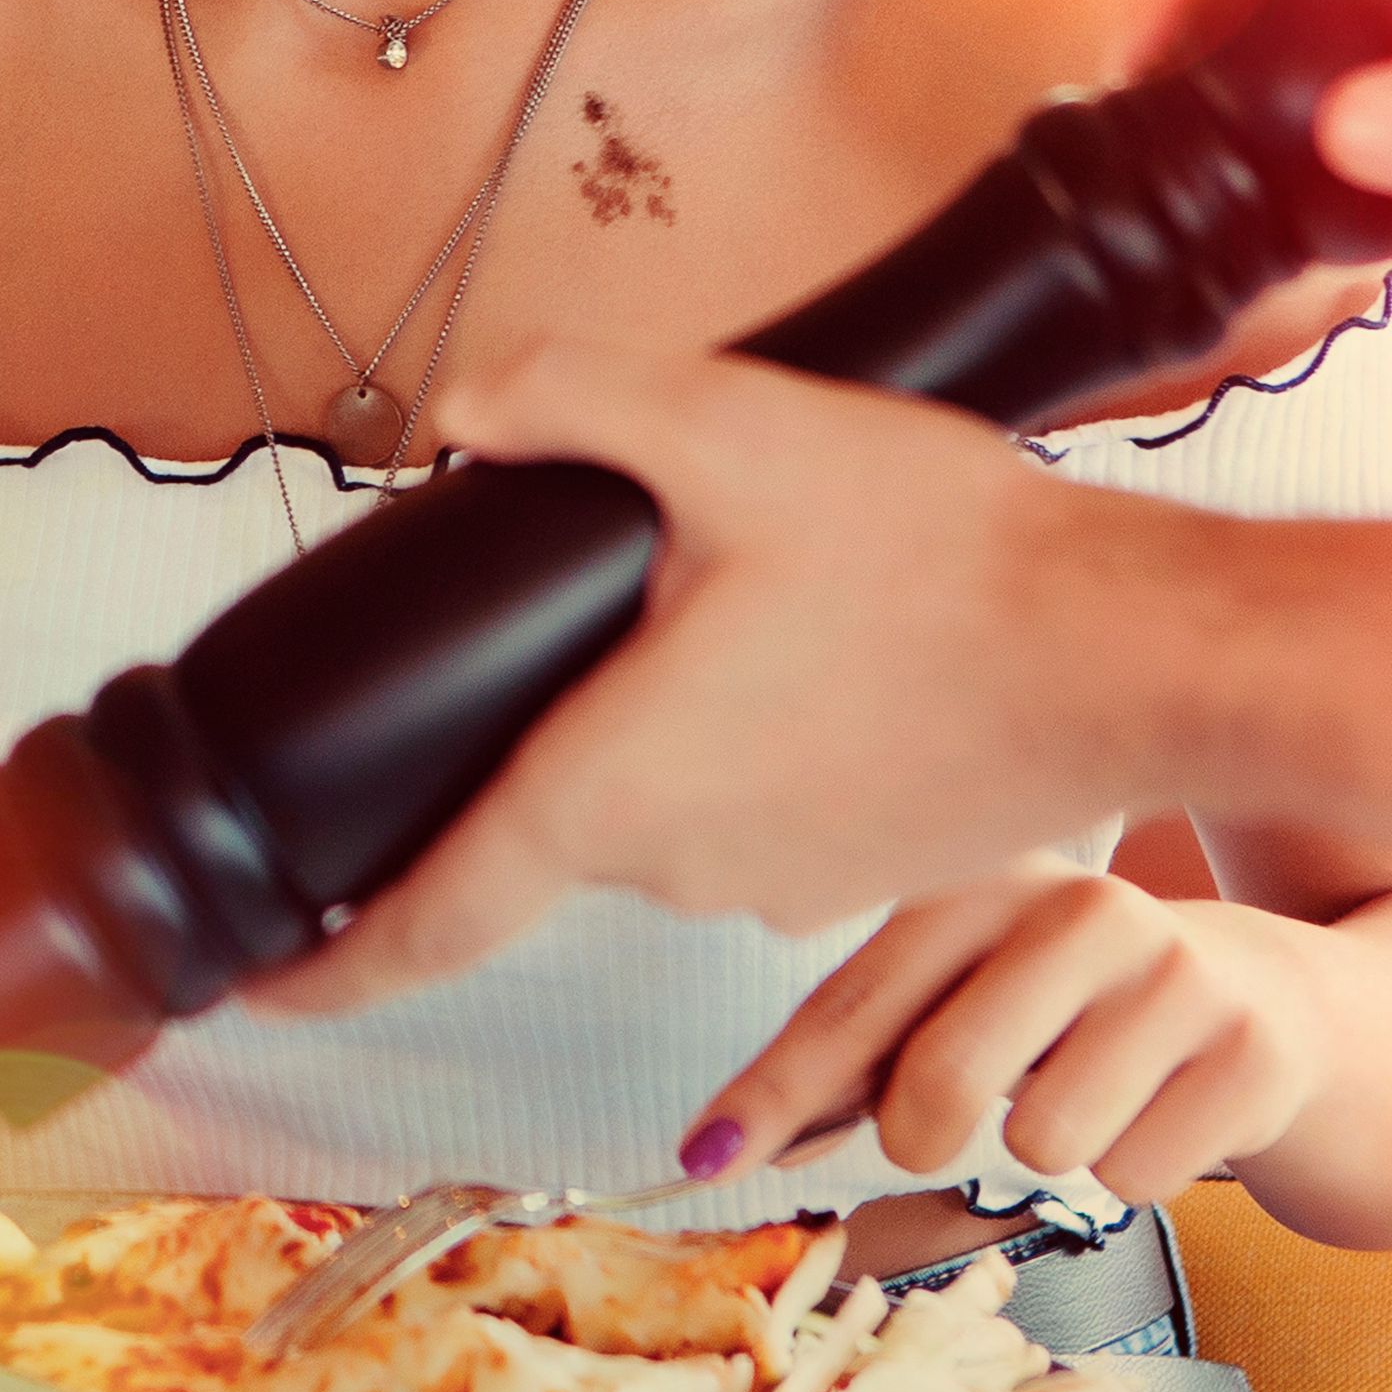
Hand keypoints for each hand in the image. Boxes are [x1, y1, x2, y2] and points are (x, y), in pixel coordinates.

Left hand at [251, 342, 1185, 1019]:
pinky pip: (755, 812)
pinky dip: (752, 742)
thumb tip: (463, 408)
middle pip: (553, 817)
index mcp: (613, 788)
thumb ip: (575, 400)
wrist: (1136, 650)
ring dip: (665, 725)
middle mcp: (681, 870)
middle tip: (598, 613)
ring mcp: (778, 889)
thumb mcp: (731, 426)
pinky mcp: (859, 874)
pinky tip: (817, 647)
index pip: (428, 917)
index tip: (255, 991)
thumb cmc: (941, 552)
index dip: (328, 966)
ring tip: (743, 602)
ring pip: (662, 806)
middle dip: (543, 734)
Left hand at [679, 858, 1325, 1209]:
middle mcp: (1077, 907)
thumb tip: (725, 1145)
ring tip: (1088, 1092)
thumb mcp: (968, 997)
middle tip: (935, 1130)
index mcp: (982, 883)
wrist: (1272, 999)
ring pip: (1047, 1140)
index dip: (774, 1090)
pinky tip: (1164, 1107)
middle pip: (941, 1079)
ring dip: (1052, 1149)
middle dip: (919, 1137)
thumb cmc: (1080, 1006)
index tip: (702, 1159)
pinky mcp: (1254, 1048)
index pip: (853, 1000)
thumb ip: (855, 1062)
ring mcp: (1175, 970)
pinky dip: (1139, 1169)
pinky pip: (1142, 1175)